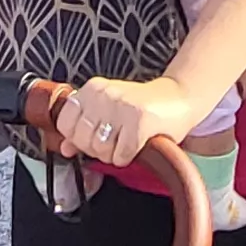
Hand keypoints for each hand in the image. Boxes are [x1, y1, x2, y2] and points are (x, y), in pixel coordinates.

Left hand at [57, 74, 203, 168]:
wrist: (180, 97)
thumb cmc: (143, 106)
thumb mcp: (108, 111)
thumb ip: (83, 127)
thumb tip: (65, 148)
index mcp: (93, 88)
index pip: (65, 124)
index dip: (78, 139)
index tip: (94, 137)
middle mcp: (105, 94)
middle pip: (83, 140)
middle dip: (98, 150)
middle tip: (114, 143)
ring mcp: (122, 105)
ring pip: (101, 150)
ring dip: (114, 155)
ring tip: (125, 143)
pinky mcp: (139, 120)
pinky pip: (121, 155)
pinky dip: (128, 157)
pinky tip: (137, 145)